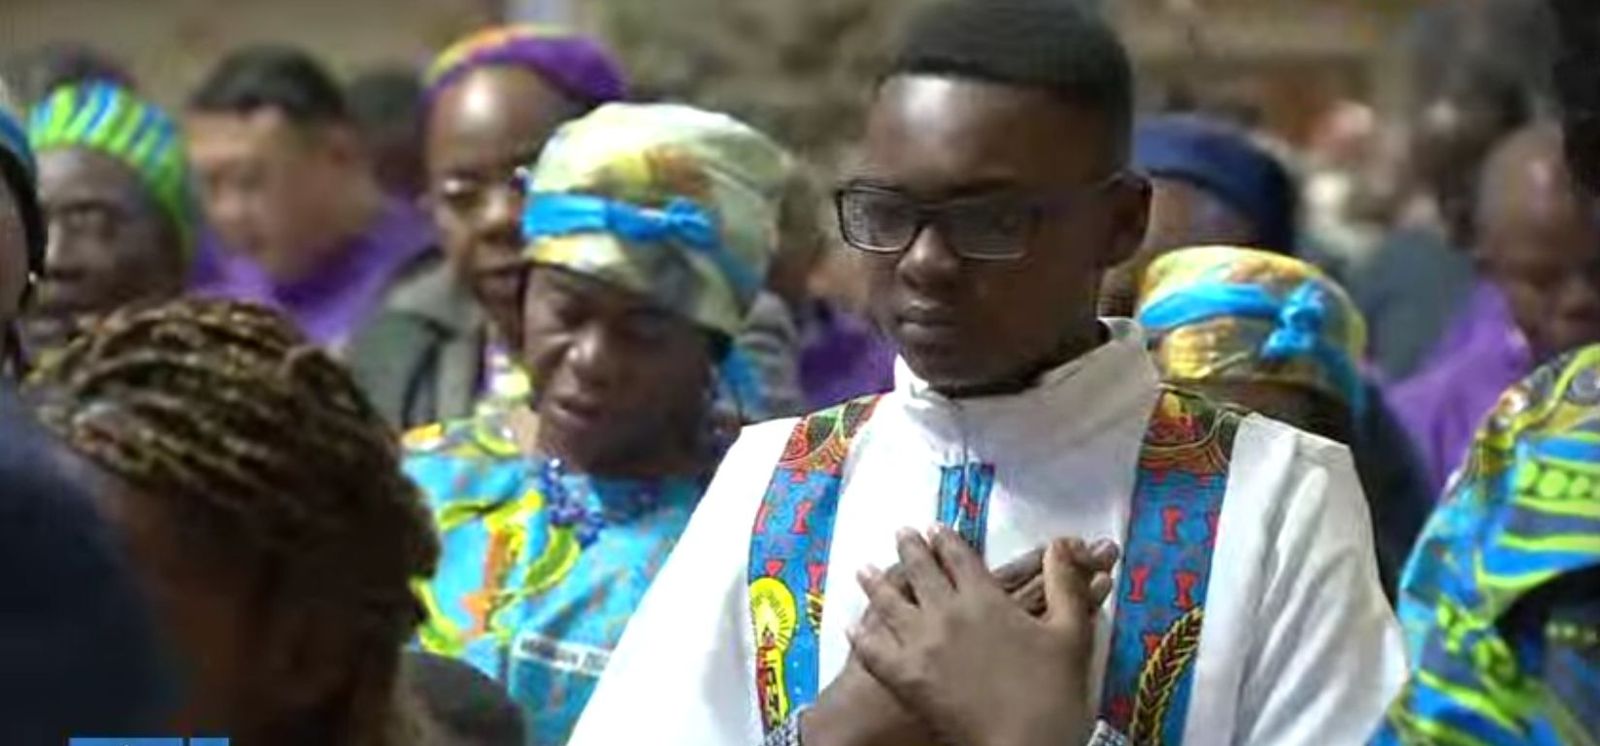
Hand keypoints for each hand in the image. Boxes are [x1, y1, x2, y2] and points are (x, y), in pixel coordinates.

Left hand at [849, 527, 1103, 745]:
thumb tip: (1060, 544)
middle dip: (909, 548)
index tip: (936, 527)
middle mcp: (946, 612)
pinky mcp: (903, 677)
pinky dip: (861, 636)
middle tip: (901, 533)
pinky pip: (873, 650)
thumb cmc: (1052, 693)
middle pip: (920, 570)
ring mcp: (919, 645)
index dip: (947, 540)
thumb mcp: (1071, 634)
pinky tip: (853, 627)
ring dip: (875, 582)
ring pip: (889, 603)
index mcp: (984, 598)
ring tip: (864, 569)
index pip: (959, 557)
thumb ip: (1064, 586)